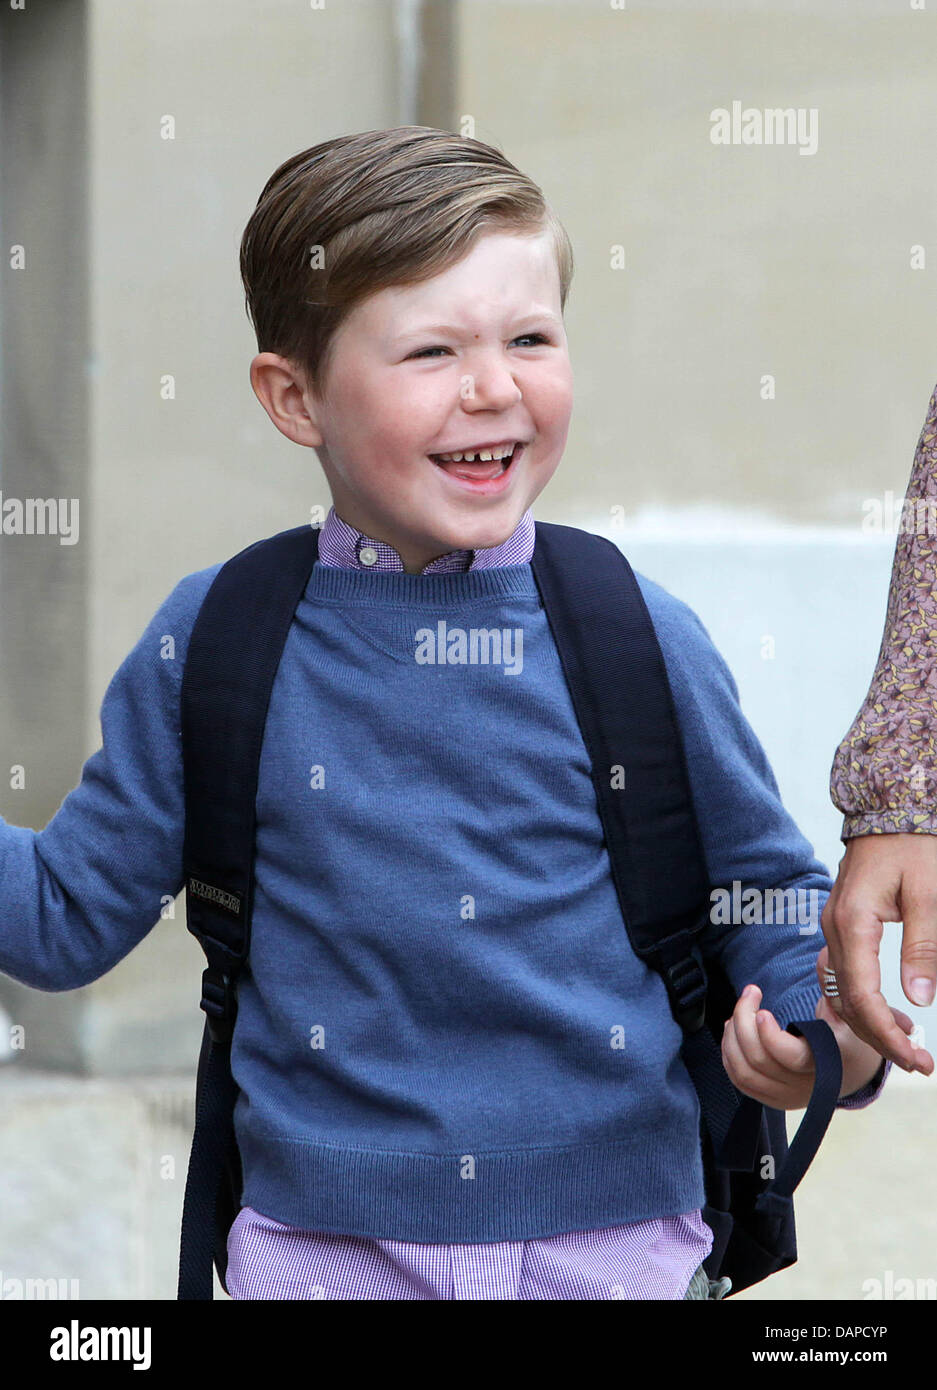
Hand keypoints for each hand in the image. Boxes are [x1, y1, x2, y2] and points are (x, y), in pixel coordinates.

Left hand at [721, 981, 903, 1107]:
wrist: (853, 1069)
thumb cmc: (848, 1036)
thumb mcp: (849, 1013)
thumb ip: (835, 991)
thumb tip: (826, 960)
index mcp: (828, 1063)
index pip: (791, 1057)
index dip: (769, 1036)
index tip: (762, 1011)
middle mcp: (806, 1086)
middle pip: (758, 1061)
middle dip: (744, 1021)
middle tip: (750, 992)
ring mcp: (787, 1096)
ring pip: (744, 1073)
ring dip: (732, 1038)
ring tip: (739, 1012)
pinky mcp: (773, 1100)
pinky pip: (740, 1082)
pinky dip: (729, 1055)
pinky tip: (733, 1031)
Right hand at [821, 833, 936, 1074]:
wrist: (893, 807)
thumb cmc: (915, 845)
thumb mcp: (930, 895)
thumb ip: (923, 947)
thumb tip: (919, 998)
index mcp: (853, 922)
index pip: (861, 996)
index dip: (886, 1035)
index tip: (917, 1059)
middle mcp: (835, 927)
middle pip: (846, 1000)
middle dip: (879, 1037)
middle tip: (919, 1061)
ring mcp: (834, 924)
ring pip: (841, 989)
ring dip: (870, 1021)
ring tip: (907, 1042)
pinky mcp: (842, 922)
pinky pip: (843, 972)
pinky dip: (862, 999)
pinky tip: (888, 1011)